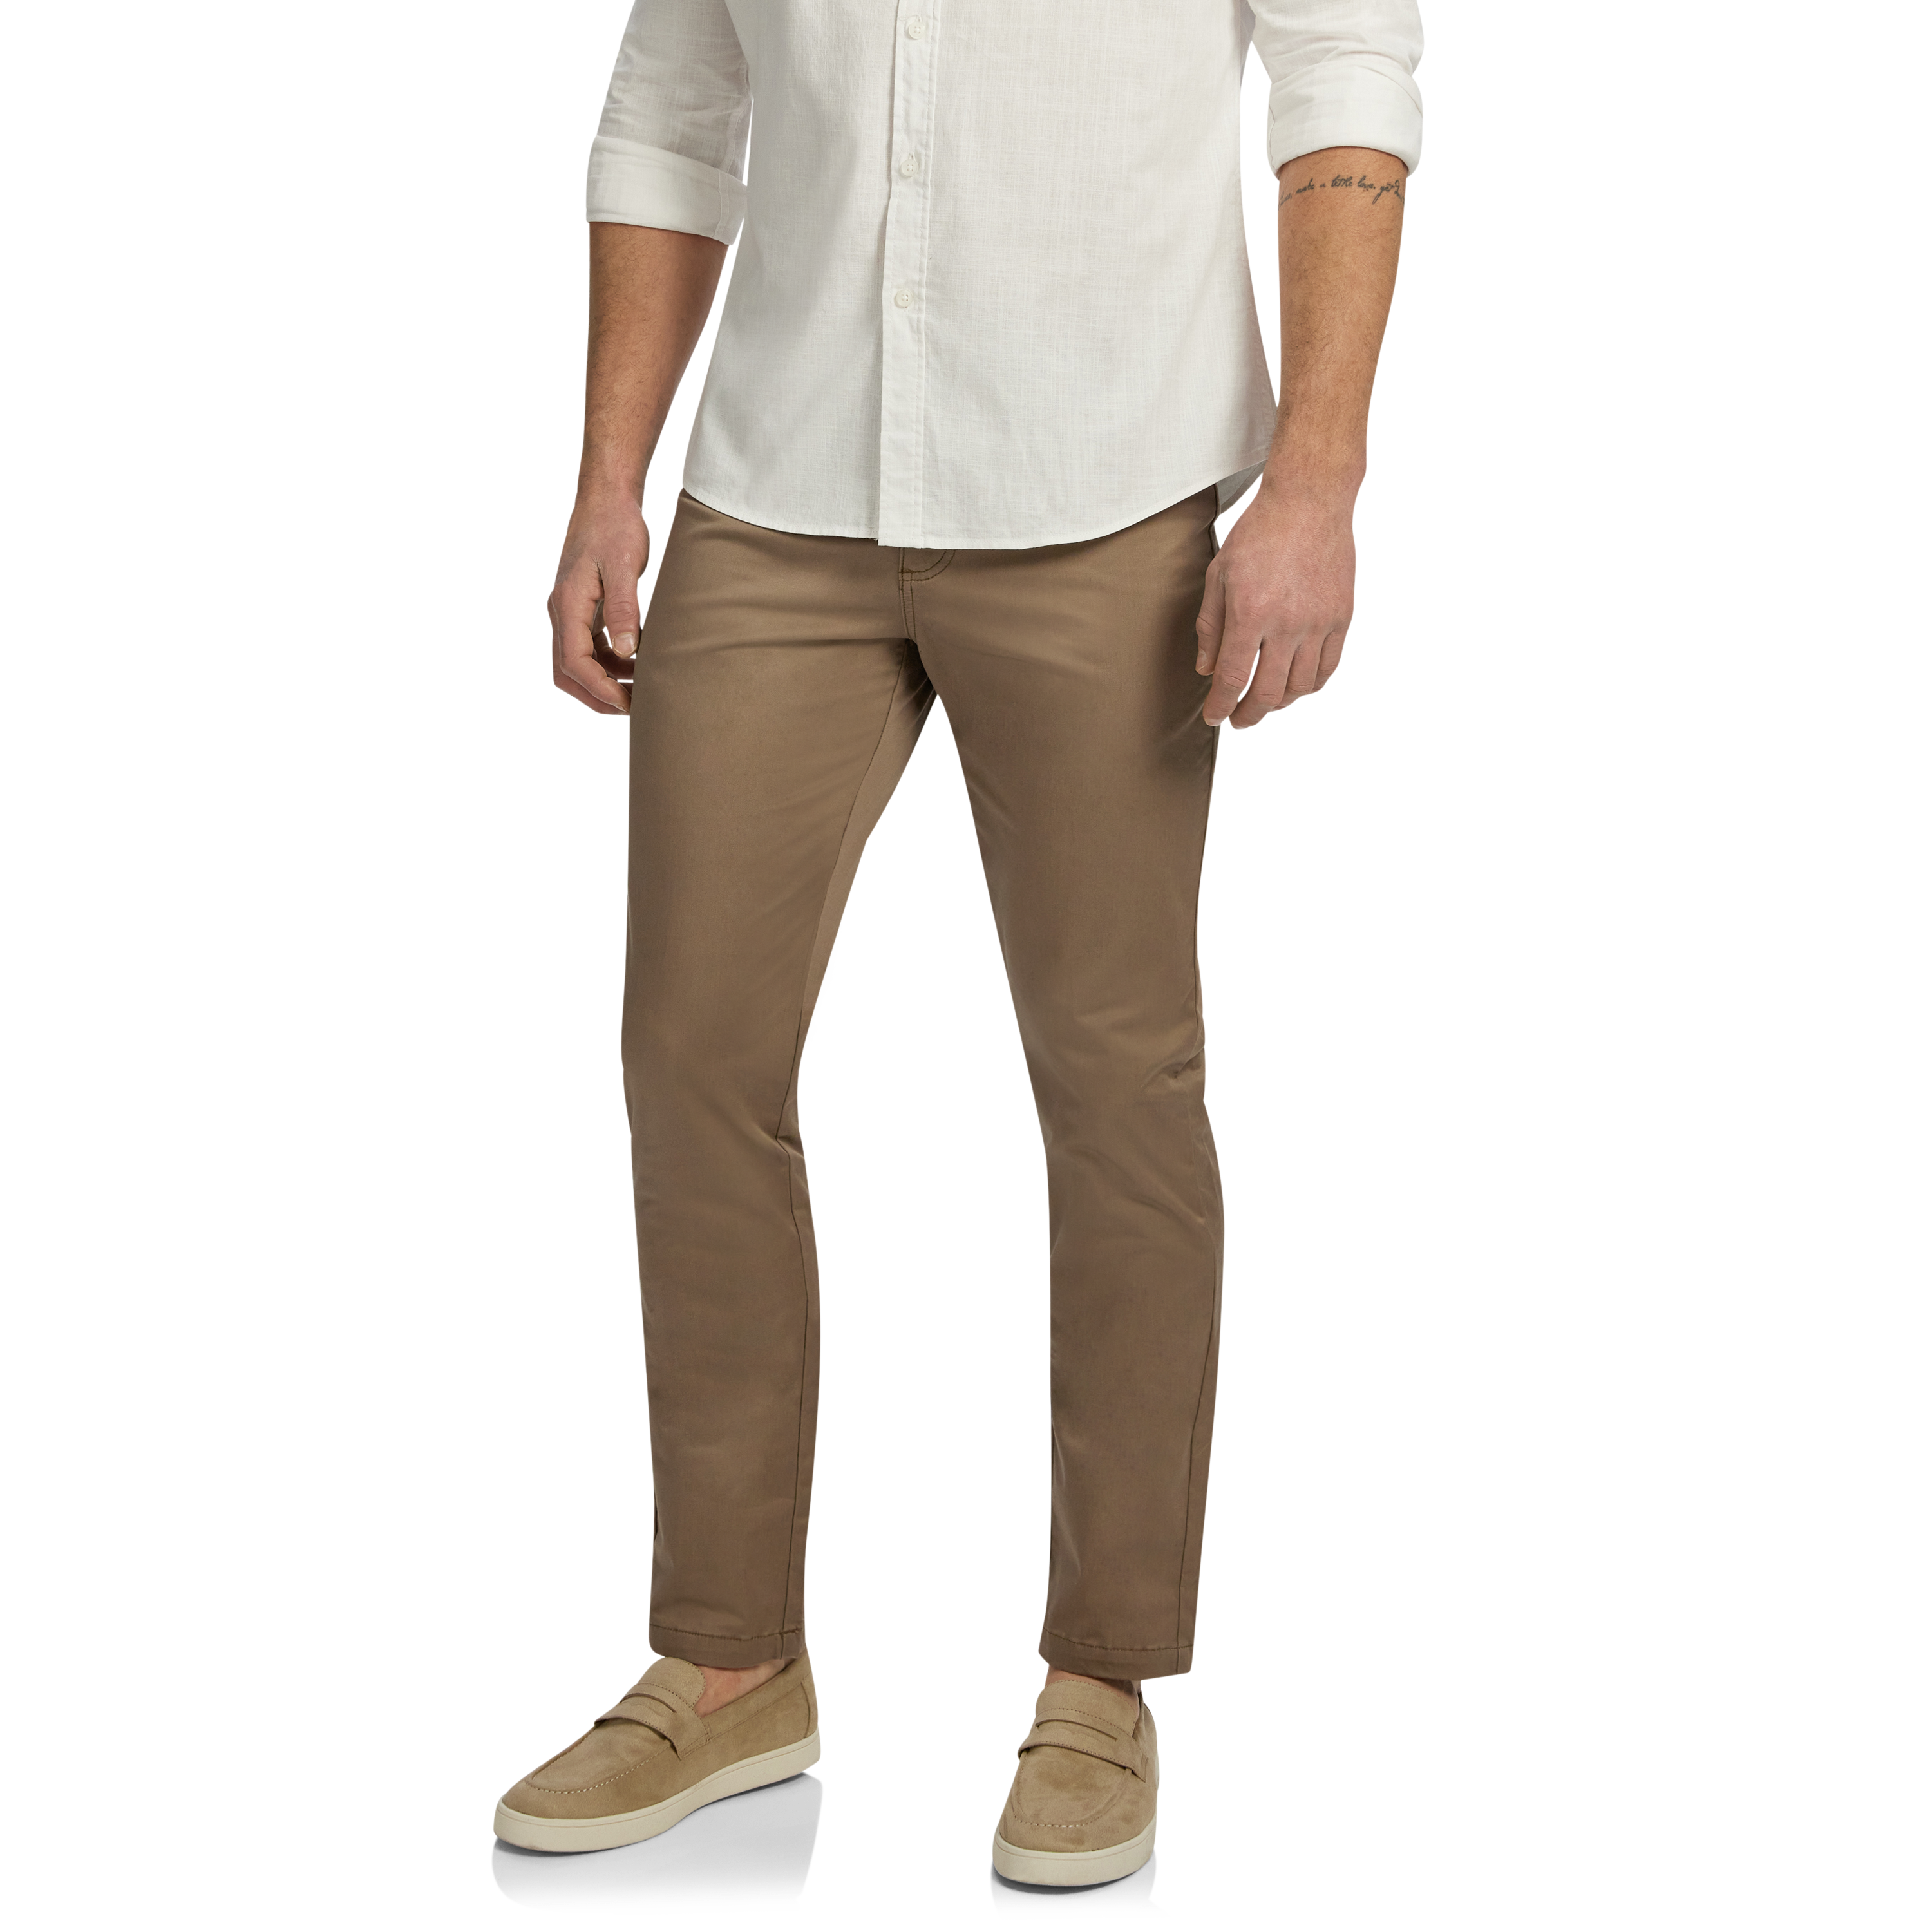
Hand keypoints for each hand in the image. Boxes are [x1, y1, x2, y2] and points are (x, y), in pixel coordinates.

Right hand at [547, 490, 650, 715]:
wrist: (606, 499)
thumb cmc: (615, 526)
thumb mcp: (624, 566)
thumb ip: (624, 608)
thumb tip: (627, 651)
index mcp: (567, 604)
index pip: (573, 661)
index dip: (599, 689)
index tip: (627, 703)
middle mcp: (562, 612)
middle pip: (566, 672)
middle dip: (595, 696)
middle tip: (631, 709)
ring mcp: (570, 611)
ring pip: (575, 663)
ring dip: (602, 682)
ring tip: (638, 689)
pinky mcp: (582, 608)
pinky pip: (588, 647)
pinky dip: (608, 663)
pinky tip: (635, 663)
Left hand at [1194, 484, 1356, 728]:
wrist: (1309, 501)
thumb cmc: (1260, 532)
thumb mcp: (1219, 574)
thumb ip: (1210, 626)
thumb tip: (1207, 669)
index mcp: (1250, 614)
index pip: (1233, 680)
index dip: (1221, 706)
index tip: (1214, 716)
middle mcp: (1286, 624)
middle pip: (1267, 693)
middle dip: (1249, 714)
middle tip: (1239, 719)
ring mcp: (1318, 623)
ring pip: (1300, 687)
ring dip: (1280, 703)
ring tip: (1266, 702)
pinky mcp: (1341, 618)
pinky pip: (1328, 668)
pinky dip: (1310, 686)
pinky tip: (1297, 686)